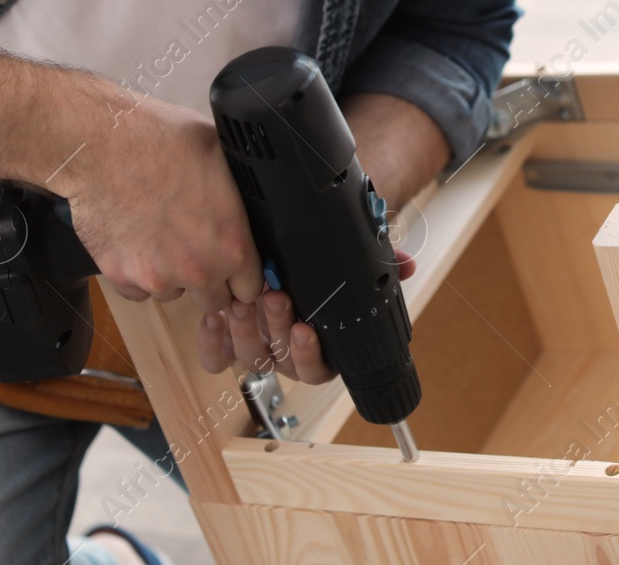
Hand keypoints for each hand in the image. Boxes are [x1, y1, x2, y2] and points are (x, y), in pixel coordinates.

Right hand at [50, 87, 264, 311]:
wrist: (104, 145)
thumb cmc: (164, 142)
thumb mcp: (225, 159)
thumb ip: (243, 198)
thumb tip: (254, 204)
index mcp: (232, 244)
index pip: (251, 288)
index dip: (244, 276)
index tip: (235, 266)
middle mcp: (197, 270)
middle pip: (214, 299)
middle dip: (210, 280)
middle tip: (197, 247)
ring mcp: (156, 277)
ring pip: (174, 292)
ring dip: (172, 274)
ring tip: (163, 233)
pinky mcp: (120, 276)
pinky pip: (137, 290)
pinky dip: (138, 272)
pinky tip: (138, 239)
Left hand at [195, 248, 416, 382]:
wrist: (279, 248)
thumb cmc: (317, 262)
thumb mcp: (348, 259)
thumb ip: (379, 261)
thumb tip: (407, 264)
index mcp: (320, 347)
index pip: (318, 370)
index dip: (310, 355)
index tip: (308, 328)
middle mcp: (286, 353)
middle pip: (281, 360)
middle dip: (278, 329)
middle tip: (277, 297)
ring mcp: (256, 346)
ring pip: (249, 357)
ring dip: (247, 331)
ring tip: (245, 300)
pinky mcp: (226, 338)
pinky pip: (215, 356)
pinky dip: (212, 342)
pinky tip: (214, 316)